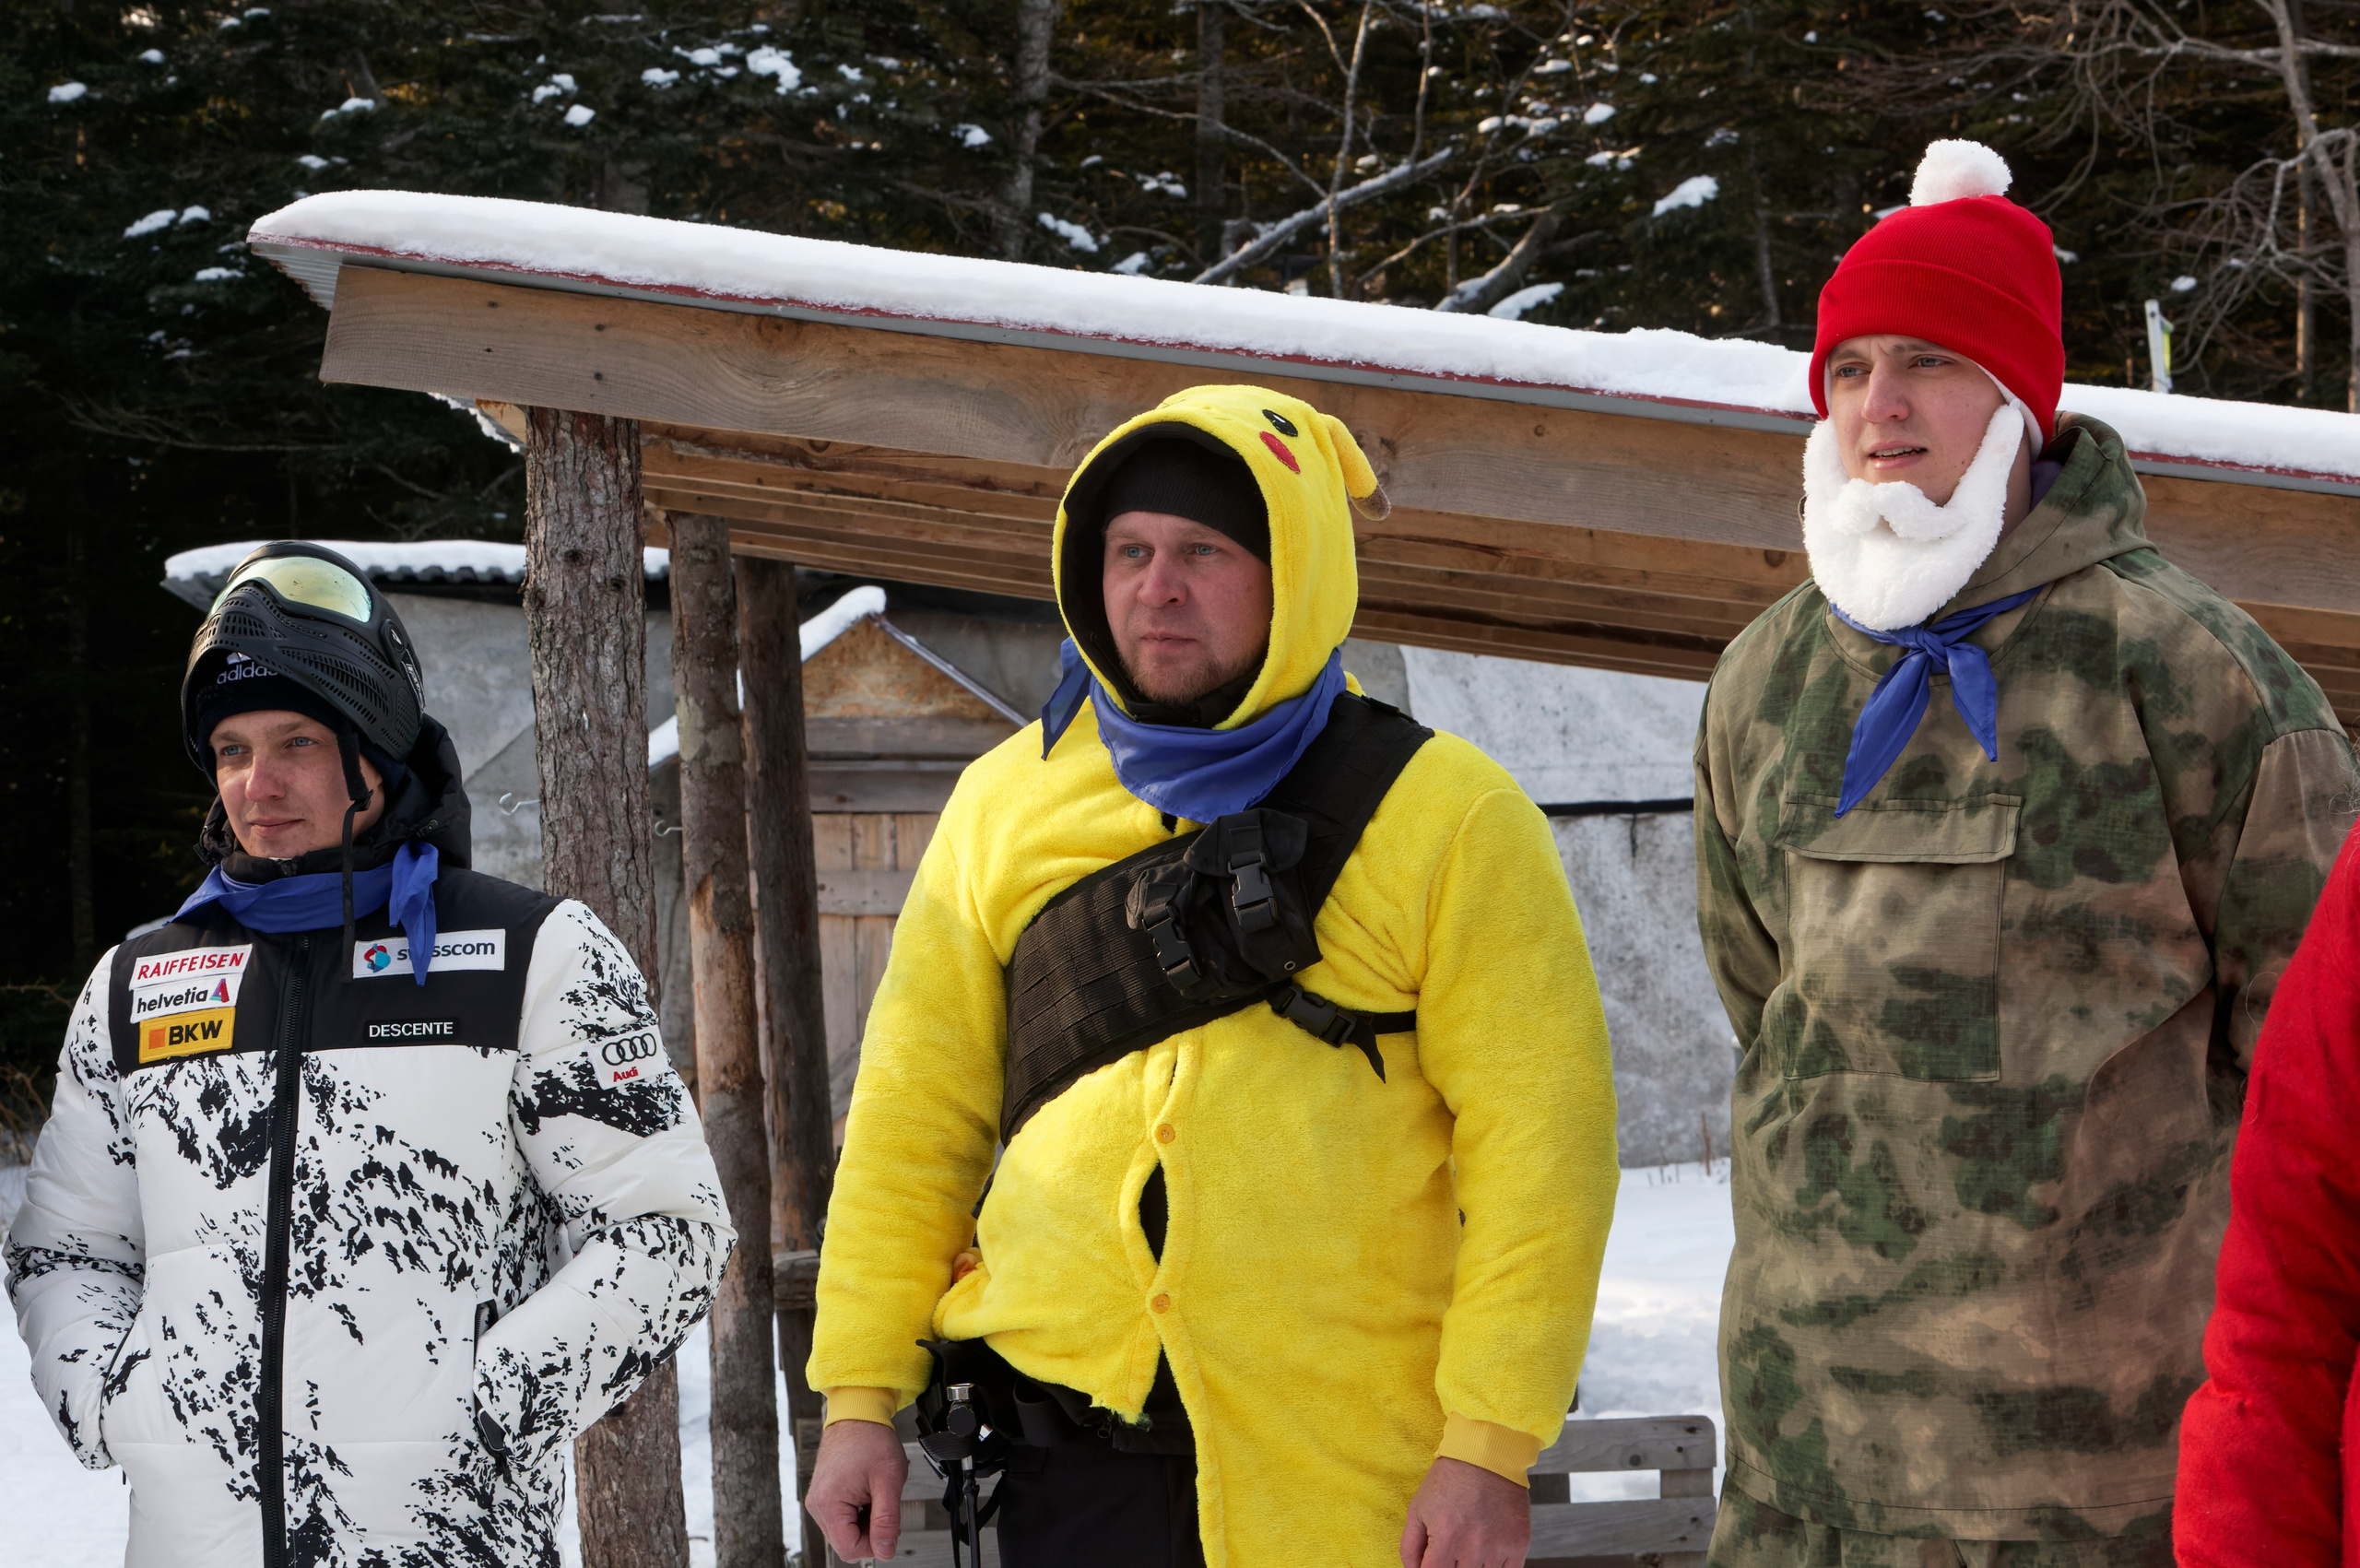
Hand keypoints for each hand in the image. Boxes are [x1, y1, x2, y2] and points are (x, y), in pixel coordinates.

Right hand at [806, 1417, 909, 1561]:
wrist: (858, 1414)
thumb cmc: (871, 1439)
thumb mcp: (888, 1480)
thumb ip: (887, 1520)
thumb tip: (885, 1551)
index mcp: (829, 1503)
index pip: (850, 1549)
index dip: (875, 1544)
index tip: (889, 1526)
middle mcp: (817, 1505)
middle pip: (846, 1543)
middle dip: (870, 1531)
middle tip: (883, 1503)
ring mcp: (818, 1500)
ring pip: (845, 1532)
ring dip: (865, 1521)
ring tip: (874, 1494)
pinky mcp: (823, 1495)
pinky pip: (842, 1518)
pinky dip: (859, 1513)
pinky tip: (867, 1493)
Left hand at [1399, 1456, 1530, 1567]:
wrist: (1487, 1455)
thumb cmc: (1450, 1480)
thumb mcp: (1418, 1508)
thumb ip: (1410, 1546)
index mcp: (1446, 1537)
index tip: (1436, 1560)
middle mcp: (1473, 1546)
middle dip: (1452, 1564)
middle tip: (1453, 1545)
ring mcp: (1499, 1546)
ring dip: (1474, 1565)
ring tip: (1470, 1544)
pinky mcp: (1519, 1543)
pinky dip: (1496, 1567)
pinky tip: (1489, 1551)